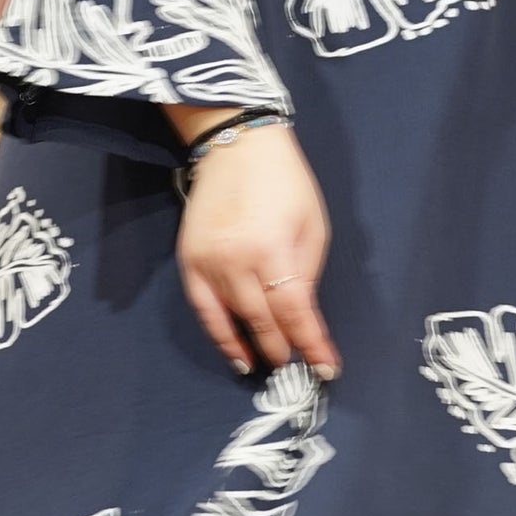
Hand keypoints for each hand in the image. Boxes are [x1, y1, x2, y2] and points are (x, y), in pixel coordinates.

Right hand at [170, 118, 338, 379]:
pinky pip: (203, 309)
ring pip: (232, 319)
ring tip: (269, 365)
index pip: (294, 311)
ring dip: (253, 346)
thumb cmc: (285, 182)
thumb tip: (301, 314)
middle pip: (263, 320)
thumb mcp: (312, 224)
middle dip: (284, 347)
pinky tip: (235, 353)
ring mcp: (208, 262)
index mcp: (272, 249)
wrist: (236, 146)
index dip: (312, 343)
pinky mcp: (189, 260)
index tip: (327, 367)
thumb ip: (306, 272)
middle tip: (298, 368)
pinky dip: (219, 335)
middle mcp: (236, 261)